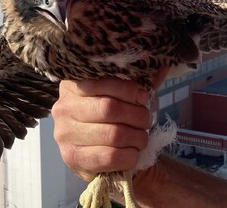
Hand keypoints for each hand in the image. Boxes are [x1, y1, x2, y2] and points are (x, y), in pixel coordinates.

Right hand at [52, 68, 168, 181]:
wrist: (97, 160)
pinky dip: (130, 156)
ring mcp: (64, 134)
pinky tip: (131, 153)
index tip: (143, 96)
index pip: (103, 82)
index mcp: (71, 86)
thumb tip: (162, 67)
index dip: (129, 89)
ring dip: (137, 137)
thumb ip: (138, 84)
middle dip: (137, 115)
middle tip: (146, 121)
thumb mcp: (121, 99)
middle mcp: (63, 108)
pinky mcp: (72, 158)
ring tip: (141, 138)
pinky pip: (111, 156)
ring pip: (114, 134)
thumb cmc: (110, 122)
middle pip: (110, 108)